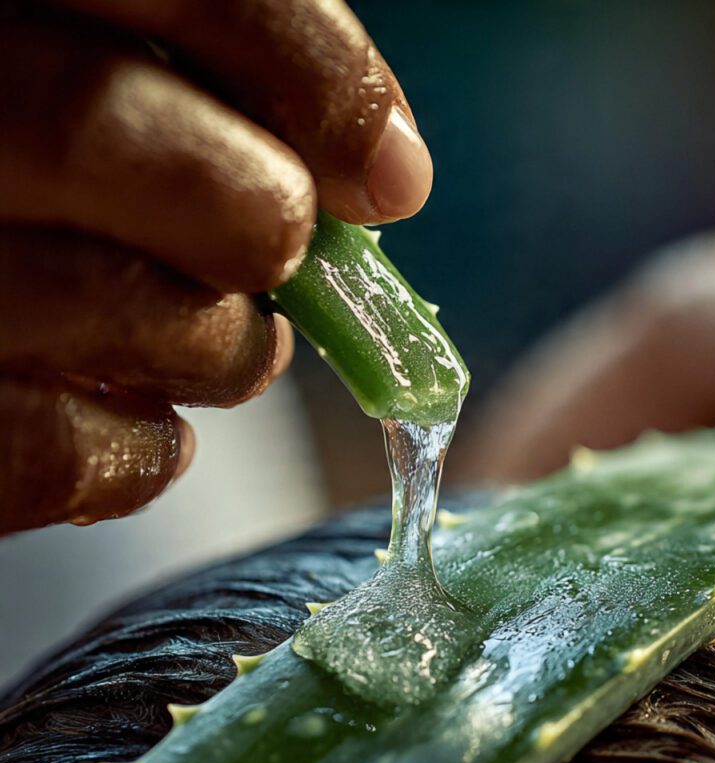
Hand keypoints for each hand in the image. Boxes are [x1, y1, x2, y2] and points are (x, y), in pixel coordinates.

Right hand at [0, 1, 432, 533]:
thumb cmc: (30, 185)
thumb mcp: (91, 80)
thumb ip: (200, 95)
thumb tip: (385, 171)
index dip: (306, 66)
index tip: (392, 177)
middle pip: (98, 130)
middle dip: (253, 219)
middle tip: (284, 263)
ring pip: (101, 299)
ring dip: (221, 350)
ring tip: (232, 354)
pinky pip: (48, 450)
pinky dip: (142, 457)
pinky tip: (154, 434)